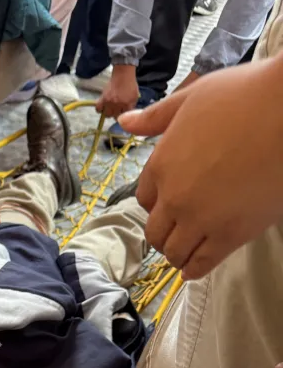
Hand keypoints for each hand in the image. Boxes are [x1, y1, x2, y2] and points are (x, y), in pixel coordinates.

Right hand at [96, 64, 138, 118]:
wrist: (123, 75)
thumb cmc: (130, 84)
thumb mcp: (135, 96)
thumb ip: (132, 106)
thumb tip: (128, 113)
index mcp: (127, 104)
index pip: (124, 116)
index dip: (123, 116)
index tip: (122, 114)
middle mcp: (118, 105)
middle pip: (115, 117)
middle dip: (116, 115)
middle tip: (116, 111)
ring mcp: (110, 102)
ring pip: (107, 115)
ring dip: (109, 113)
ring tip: (110, 109)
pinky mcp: (103, 98)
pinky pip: (98, 109)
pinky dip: (99, 109)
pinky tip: (102, 107)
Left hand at [118, 55, 282, 279]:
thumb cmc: (244, 95)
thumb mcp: (191, 98)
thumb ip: (156, 117)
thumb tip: (124, 121)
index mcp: (161, 164)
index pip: (145, 199)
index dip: (156, 204)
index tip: (167, 206)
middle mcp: (174, 197)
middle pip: (155, 230)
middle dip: (163, 233)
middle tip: (175, 234)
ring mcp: (201, 218)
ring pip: (174, 251)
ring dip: (176, 254)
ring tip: (184, 254)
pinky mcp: (230, 234)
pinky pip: (202, 263)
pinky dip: (193, 270)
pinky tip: (191, 272)